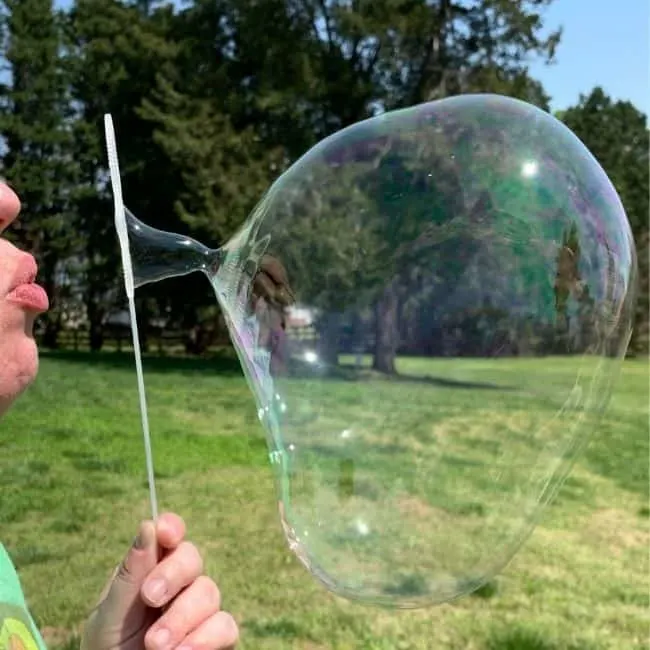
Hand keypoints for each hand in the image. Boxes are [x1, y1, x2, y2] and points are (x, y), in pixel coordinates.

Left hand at [81, 513, 238, 649]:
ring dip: (180, 618)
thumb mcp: (108, 616)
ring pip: (209, 591)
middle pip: (191, 557)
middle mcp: (179, 584)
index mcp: (149, 569)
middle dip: (172, 574)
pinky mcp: (216, 638)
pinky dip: (203, 639)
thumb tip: (148, 525)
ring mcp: (200, 610)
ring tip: (154, 645)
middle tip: (149, 598)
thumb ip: (130, 575)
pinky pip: (225, 625)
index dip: (172, 527)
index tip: (165, 534)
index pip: (168, 535)